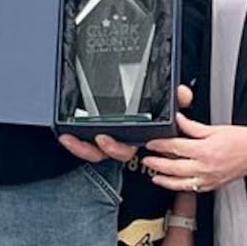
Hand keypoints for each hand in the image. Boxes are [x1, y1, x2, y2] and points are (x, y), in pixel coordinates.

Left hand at [58, 84, 196, 163]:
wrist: (149, 99)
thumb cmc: (158, 107)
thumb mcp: (167, 102)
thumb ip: (177, 98)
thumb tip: (182, 94)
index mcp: (137, 134)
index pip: (125, 146)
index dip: (115, 147)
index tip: (104, 138)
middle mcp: (122, 139)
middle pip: (106, 151)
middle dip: (94, 148)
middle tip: (91, 136)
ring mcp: (108, 137)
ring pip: (93, 150)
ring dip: (79, 147)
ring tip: (68, 138)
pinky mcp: (96, 132)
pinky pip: (84, 142)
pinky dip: (74, 141)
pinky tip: (64, 133)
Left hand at [143, 114, 246, 193]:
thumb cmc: (240, 140)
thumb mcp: (214, 129)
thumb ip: (192, 127)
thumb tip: (178, 120)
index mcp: (204, 150)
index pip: (175, 147)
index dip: (160, 145)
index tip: (151, 143)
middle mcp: (205, 167)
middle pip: (174, 167)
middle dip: (157, 163)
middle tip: (146, 160)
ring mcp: (208, 179)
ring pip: (180, 182)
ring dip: (165, 179)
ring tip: (154, 175)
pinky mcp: (212, 185)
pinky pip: (192, 188)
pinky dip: (180, 186)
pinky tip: (173, 183)